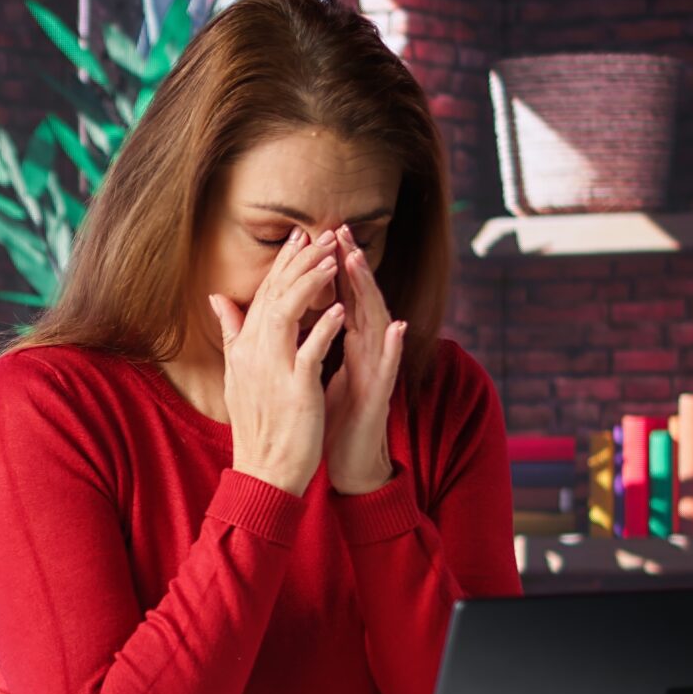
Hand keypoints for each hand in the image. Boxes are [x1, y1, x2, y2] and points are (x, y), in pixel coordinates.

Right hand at [210, 229, 349, 496]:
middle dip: (298, 262)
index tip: (297, 236)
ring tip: (331, 260)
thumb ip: (232, 333)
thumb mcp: (237, 374)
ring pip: (288, 315)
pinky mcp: (295, 390)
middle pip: (275, 296)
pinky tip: (339, 310)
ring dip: (310, 284)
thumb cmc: (258, 424)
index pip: (263, 295)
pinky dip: (323, 330)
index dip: (281, 264)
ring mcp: (273, 371)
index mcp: (245, 348)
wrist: (263, 470)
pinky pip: (309, 352)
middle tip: (319, 233)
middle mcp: (255, 354)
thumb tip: (217, 298)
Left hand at [323, 226, 405, 494]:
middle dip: (352, 266)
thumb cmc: (332, 418)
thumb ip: (309, 341)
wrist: (350, 462)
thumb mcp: (315, 373)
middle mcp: (366, 353)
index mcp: (348, 346)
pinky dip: (395, 348)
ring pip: (378, 325)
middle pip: (361, 301)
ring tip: (360, 265)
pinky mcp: (381, 396)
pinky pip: (390, 368)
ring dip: (371, 295)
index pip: (341, 298)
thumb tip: (294, 315)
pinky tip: (399, 327)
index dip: (332, 268)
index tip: (319, 235)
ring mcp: (376, 372)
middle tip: (341, 231)